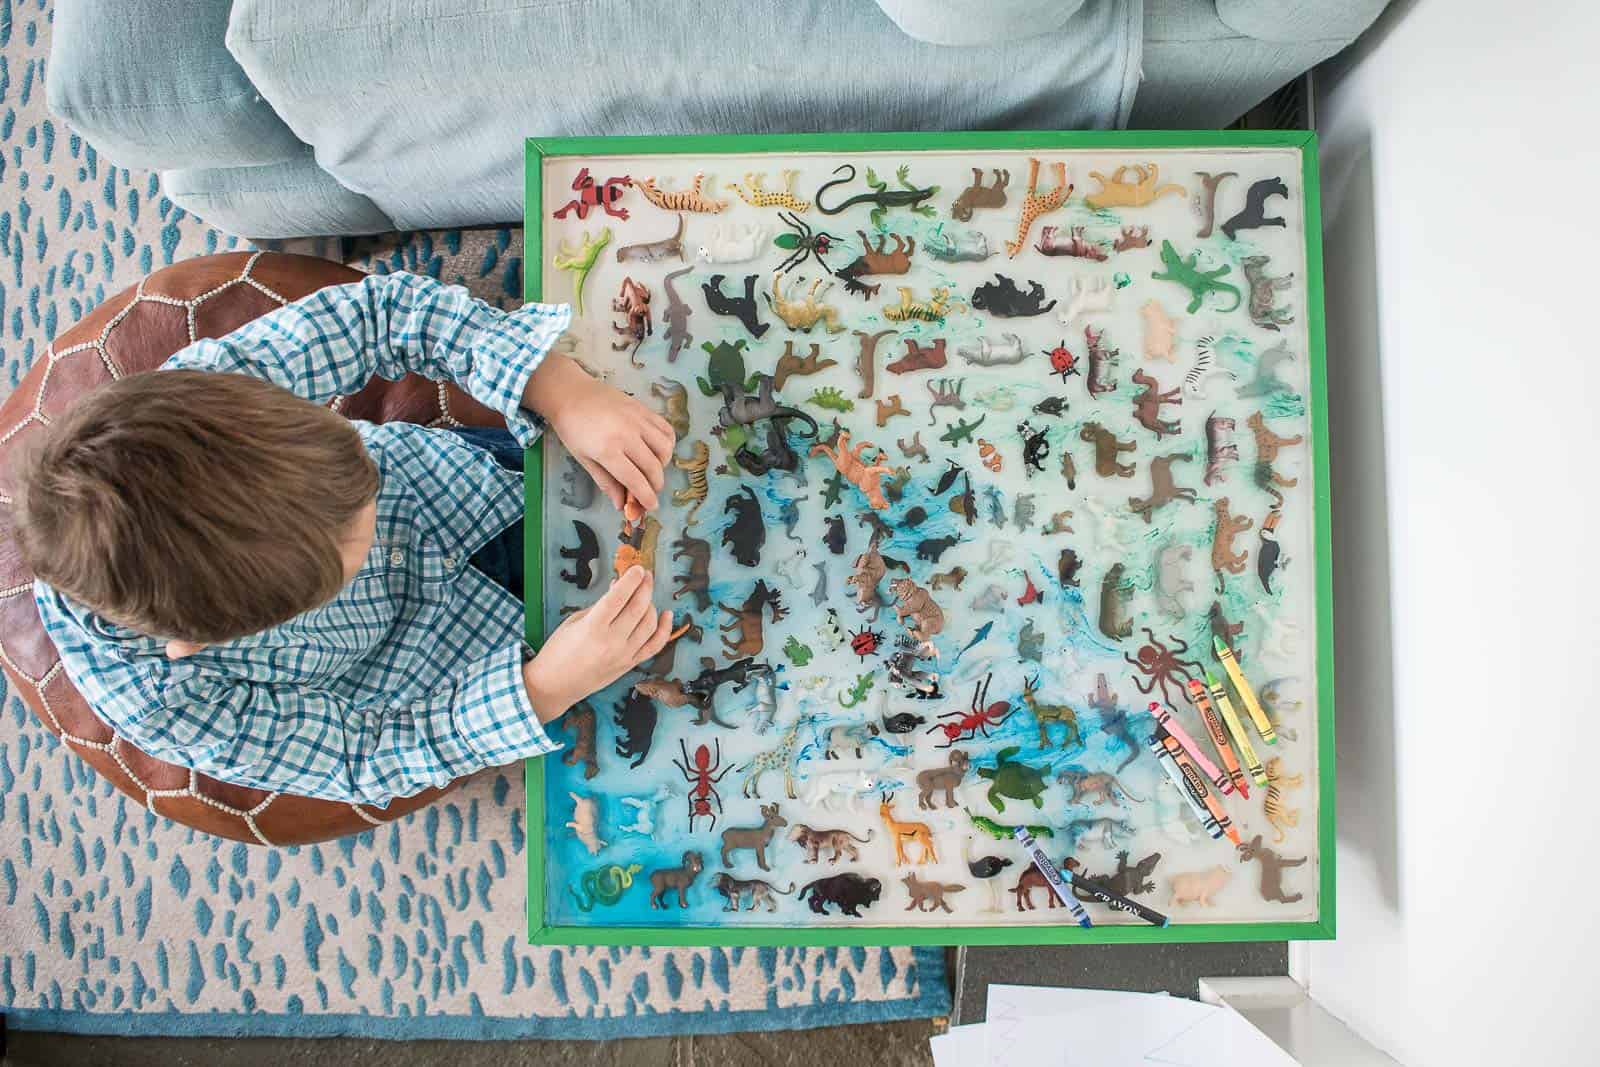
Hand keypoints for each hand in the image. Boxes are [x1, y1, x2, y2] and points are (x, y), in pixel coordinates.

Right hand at [522, 567, 673, 721]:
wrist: (555, 685)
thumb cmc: (559, 651)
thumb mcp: (574, 621)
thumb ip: (599, 605)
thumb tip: (618, 587)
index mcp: (593, 628)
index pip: (618, 598)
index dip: (631, 580)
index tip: (638, 568)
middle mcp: (612, 642)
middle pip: (638, 608)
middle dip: (645, 587)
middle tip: (645, 575)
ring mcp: (624, 655)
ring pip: (649, 624)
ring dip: (651, 604)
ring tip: (645, 595)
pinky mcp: (630, 664)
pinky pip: (654, 646)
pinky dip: (664, 629)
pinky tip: (667, 615)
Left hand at [523, 352, 674, 510]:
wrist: (571, 393)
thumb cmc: (573, 429)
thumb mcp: (584, 459)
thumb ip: (605, 482)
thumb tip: (621, 505)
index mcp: (608, 450)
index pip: (635, 480)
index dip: (646, 497)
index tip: (652, 507)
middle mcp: (627, 435)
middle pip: (653, 468)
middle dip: (655, 485)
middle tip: (650, 491)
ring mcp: (638, 420)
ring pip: (665, 449)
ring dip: (663, 465)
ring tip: (652, 469)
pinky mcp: (644, 409)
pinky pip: (667, 429)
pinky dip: (668, 444)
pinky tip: (658, 450)